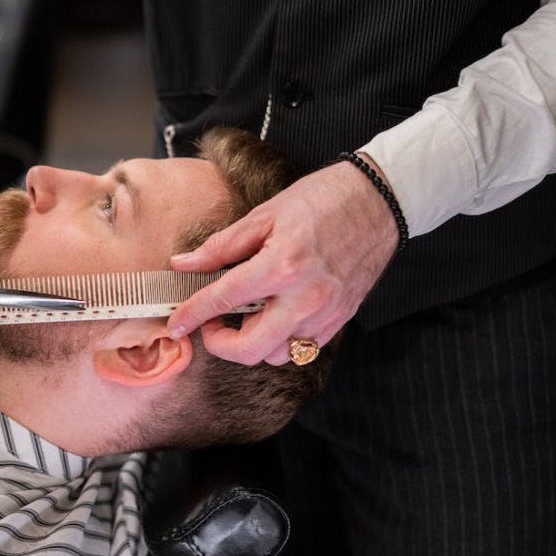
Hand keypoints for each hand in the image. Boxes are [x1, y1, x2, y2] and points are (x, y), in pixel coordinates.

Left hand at [167, 155, 399, 364]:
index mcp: (282, 266)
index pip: (223, 300)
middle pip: (249, 349)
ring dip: (253, 342)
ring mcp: (326, 314)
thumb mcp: (264, 215)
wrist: (379, 201)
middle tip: (212, 322)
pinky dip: (280, 339)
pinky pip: (301, 348)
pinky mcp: (340, 320)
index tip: (176, 323)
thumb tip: (184, 264)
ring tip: (249, 312)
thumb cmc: (323, 200)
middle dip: (220, 343)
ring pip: (276, 355)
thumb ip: (221, 247)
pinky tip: (274, 313)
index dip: (192, 314)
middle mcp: (305, 298)